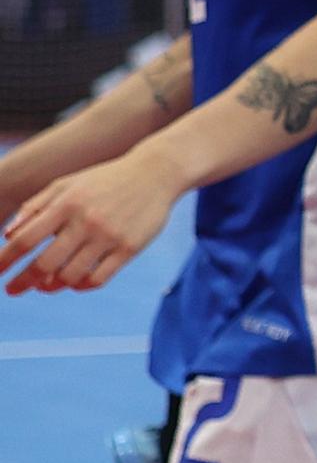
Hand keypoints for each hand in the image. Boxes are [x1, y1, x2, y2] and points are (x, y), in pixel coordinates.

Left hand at [0, 154, 180, 294]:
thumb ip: (35, 207)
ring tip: (44, 286)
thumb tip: (8, 236)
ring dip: (50, 286)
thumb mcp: (67, 184)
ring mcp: (110, 236)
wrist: (155, 173)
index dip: (5, 260)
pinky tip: (75, 282)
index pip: (26, 239)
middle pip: (44, 264)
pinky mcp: (130, 248)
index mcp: (67, 203)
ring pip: (70, 276)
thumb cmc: (103, 180)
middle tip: (12, 289)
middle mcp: (87, 221)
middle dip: (22, 281)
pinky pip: (98, 279)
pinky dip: (81, 286)